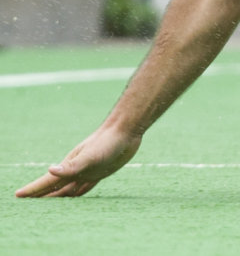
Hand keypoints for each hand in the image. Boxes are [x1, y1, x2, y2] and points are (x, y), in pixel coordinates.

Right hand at [16, 122, 142, 197]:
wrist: (127, 130)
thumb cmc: (108, 141)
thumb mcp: (90, 155)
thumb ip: (72, 166)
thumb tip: (50, 170)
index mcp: (69, 166)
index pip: (46, 182)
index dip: (32, 190)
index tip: (17, 196)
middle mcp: (76, 170)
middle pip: (54, 188)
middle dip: (40, 196)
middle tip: (26, 205)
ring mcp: (87, 171)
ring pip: (67, 189)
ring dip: (56, 198)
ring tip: (46, 206)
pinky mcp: (99, 172)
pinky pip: (84, 188)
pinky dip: (75, 195)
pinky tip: (74, 197)